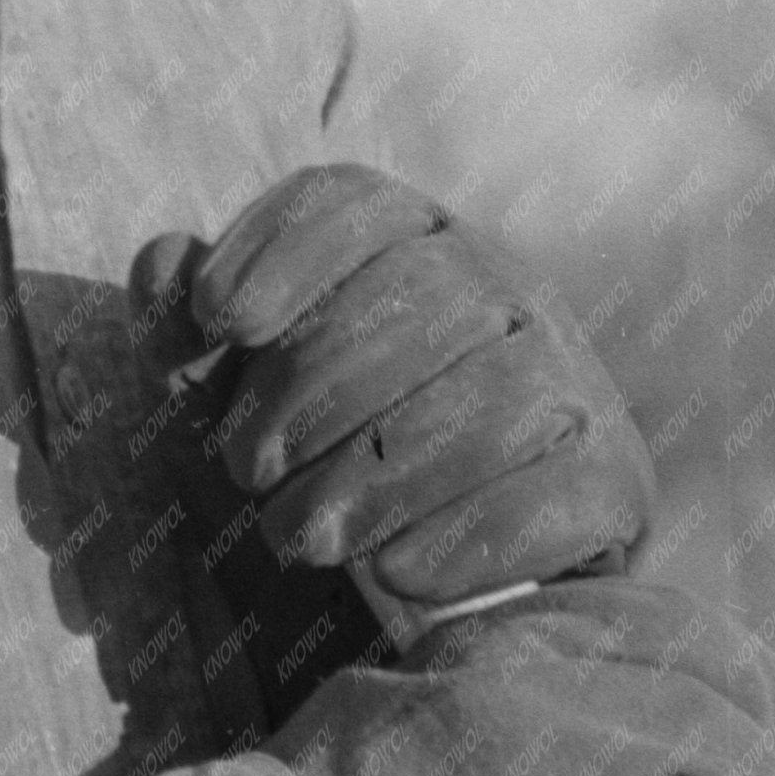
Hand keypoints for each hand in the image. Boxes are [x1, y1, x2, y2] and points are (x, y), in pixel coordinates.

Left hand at [130, 166, 652, 613]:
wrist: (461, 571)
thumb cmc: (330, 452)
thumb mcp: (244, 391)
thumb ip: (191, 330)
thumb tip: (159, 264)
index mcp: (413, 242)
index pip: (353, 203)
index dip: (281, 248)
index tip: (219, 321)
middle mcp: (507, 290)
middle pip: (418, 294)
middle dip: (313, 386)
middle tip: (247, 471)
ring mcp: (573, 377)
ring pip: (490, 395)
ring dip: (378, 474)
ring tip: (299, 538)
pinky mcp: (615, 476)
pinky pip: (555, 490)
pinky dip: (468, 536)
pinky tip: (396, 572)